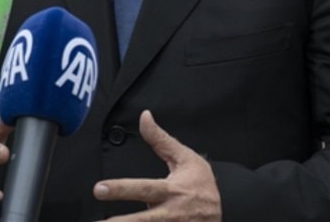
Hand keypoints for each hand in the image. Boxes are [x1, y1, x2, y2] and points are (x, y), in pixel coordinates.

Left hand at [93, 110, 220, 220]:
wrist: (230, 208)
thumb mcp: (186, 158)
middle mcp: (170, 213)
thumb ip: (160, 140)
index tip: (99, 189)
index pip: (142, 189)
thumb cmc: (203, 185)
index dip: (120, 189)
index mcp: (171, 191)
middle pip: (141, 221)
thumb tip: (145, 117)